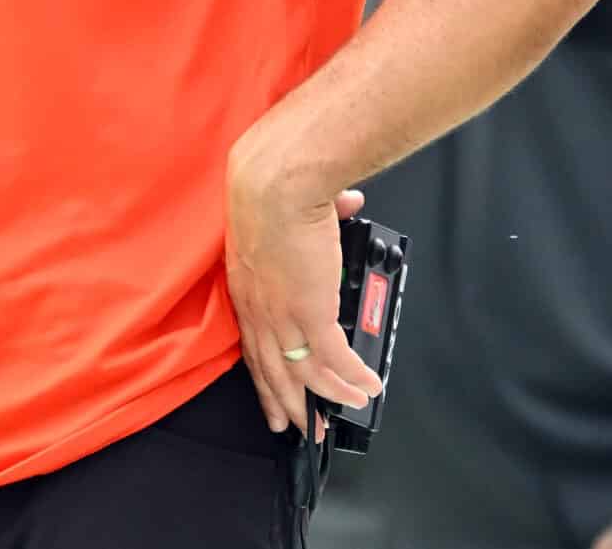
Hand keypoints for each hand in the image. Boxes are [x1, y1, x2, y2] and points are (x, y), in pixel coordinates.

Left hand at [225, 154, 381, 437]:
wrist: (275, 183)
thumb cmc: (271, 186)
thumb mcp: (278, 215)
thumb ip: (311, 219)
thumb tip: (346, 201)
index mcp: (245, 290)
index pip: (252, 347)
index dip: (263, 378)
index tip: (270, 400)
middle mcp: (258, 310)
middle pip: (273, 371)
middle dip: (288, 405)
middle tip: (299, 428)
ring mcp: (283, 315)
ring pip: (303, 373)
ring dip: (327, 397)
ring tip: (346, 408)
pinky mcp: (311, 312)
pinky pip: (333, 359)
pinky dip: (351, 377)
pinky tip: (366, 387)